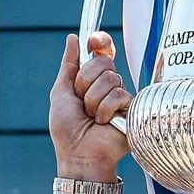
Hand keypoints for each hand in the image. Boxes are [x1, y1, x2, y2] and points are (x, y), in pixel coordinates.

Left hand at [49, 32, 130, 179]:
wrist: (78, 155)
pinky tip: (103, 123)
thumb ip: (67, 66)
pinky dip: (104, 109)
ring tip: (92, 117)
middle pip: (103, 61)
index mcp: (92, 79)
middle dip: (85, 81)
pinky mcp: (132, 109)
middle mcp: (108, 85)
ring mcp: (121, 97)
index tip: (94, 41)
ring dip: (92, 99)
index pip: (102, 51)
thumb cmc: (67, 130)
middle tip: (81, 102)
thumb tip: (73, 38)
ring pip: (110, 78)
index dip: (100, 41)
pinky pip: (118, 95)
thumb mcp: (61, 93)